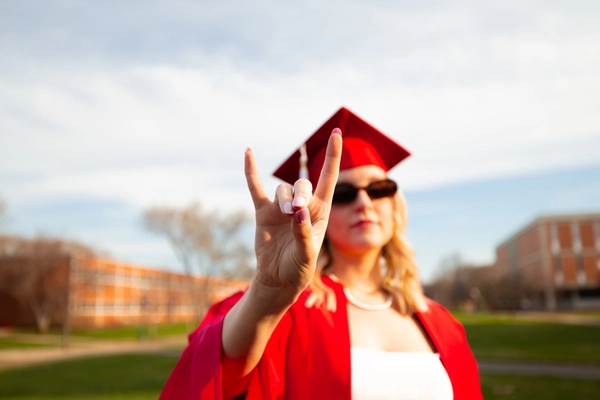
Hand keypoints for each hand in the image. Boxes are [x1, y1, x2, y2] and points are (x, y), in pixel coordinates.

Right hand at [244, 130, 341, 300]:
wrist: (279, 278)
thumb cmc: (300, 267)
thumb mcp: (307, 254)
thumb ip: (304, 233)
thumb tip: (298, 213)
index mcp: (320, 211)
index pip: (328, 177)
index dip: (333, 156)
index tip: (337, 133)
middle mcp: (302, 204)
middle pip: (302, 185)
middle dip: (300, 194)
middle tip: (296, 211)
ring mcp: (281, 207)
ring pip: (282, 189)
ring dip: (284, 199)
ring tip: (286, 215)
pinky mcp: (264, 212)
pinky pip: (256, 188)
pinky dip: (251, 172)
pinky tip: (248, 153)